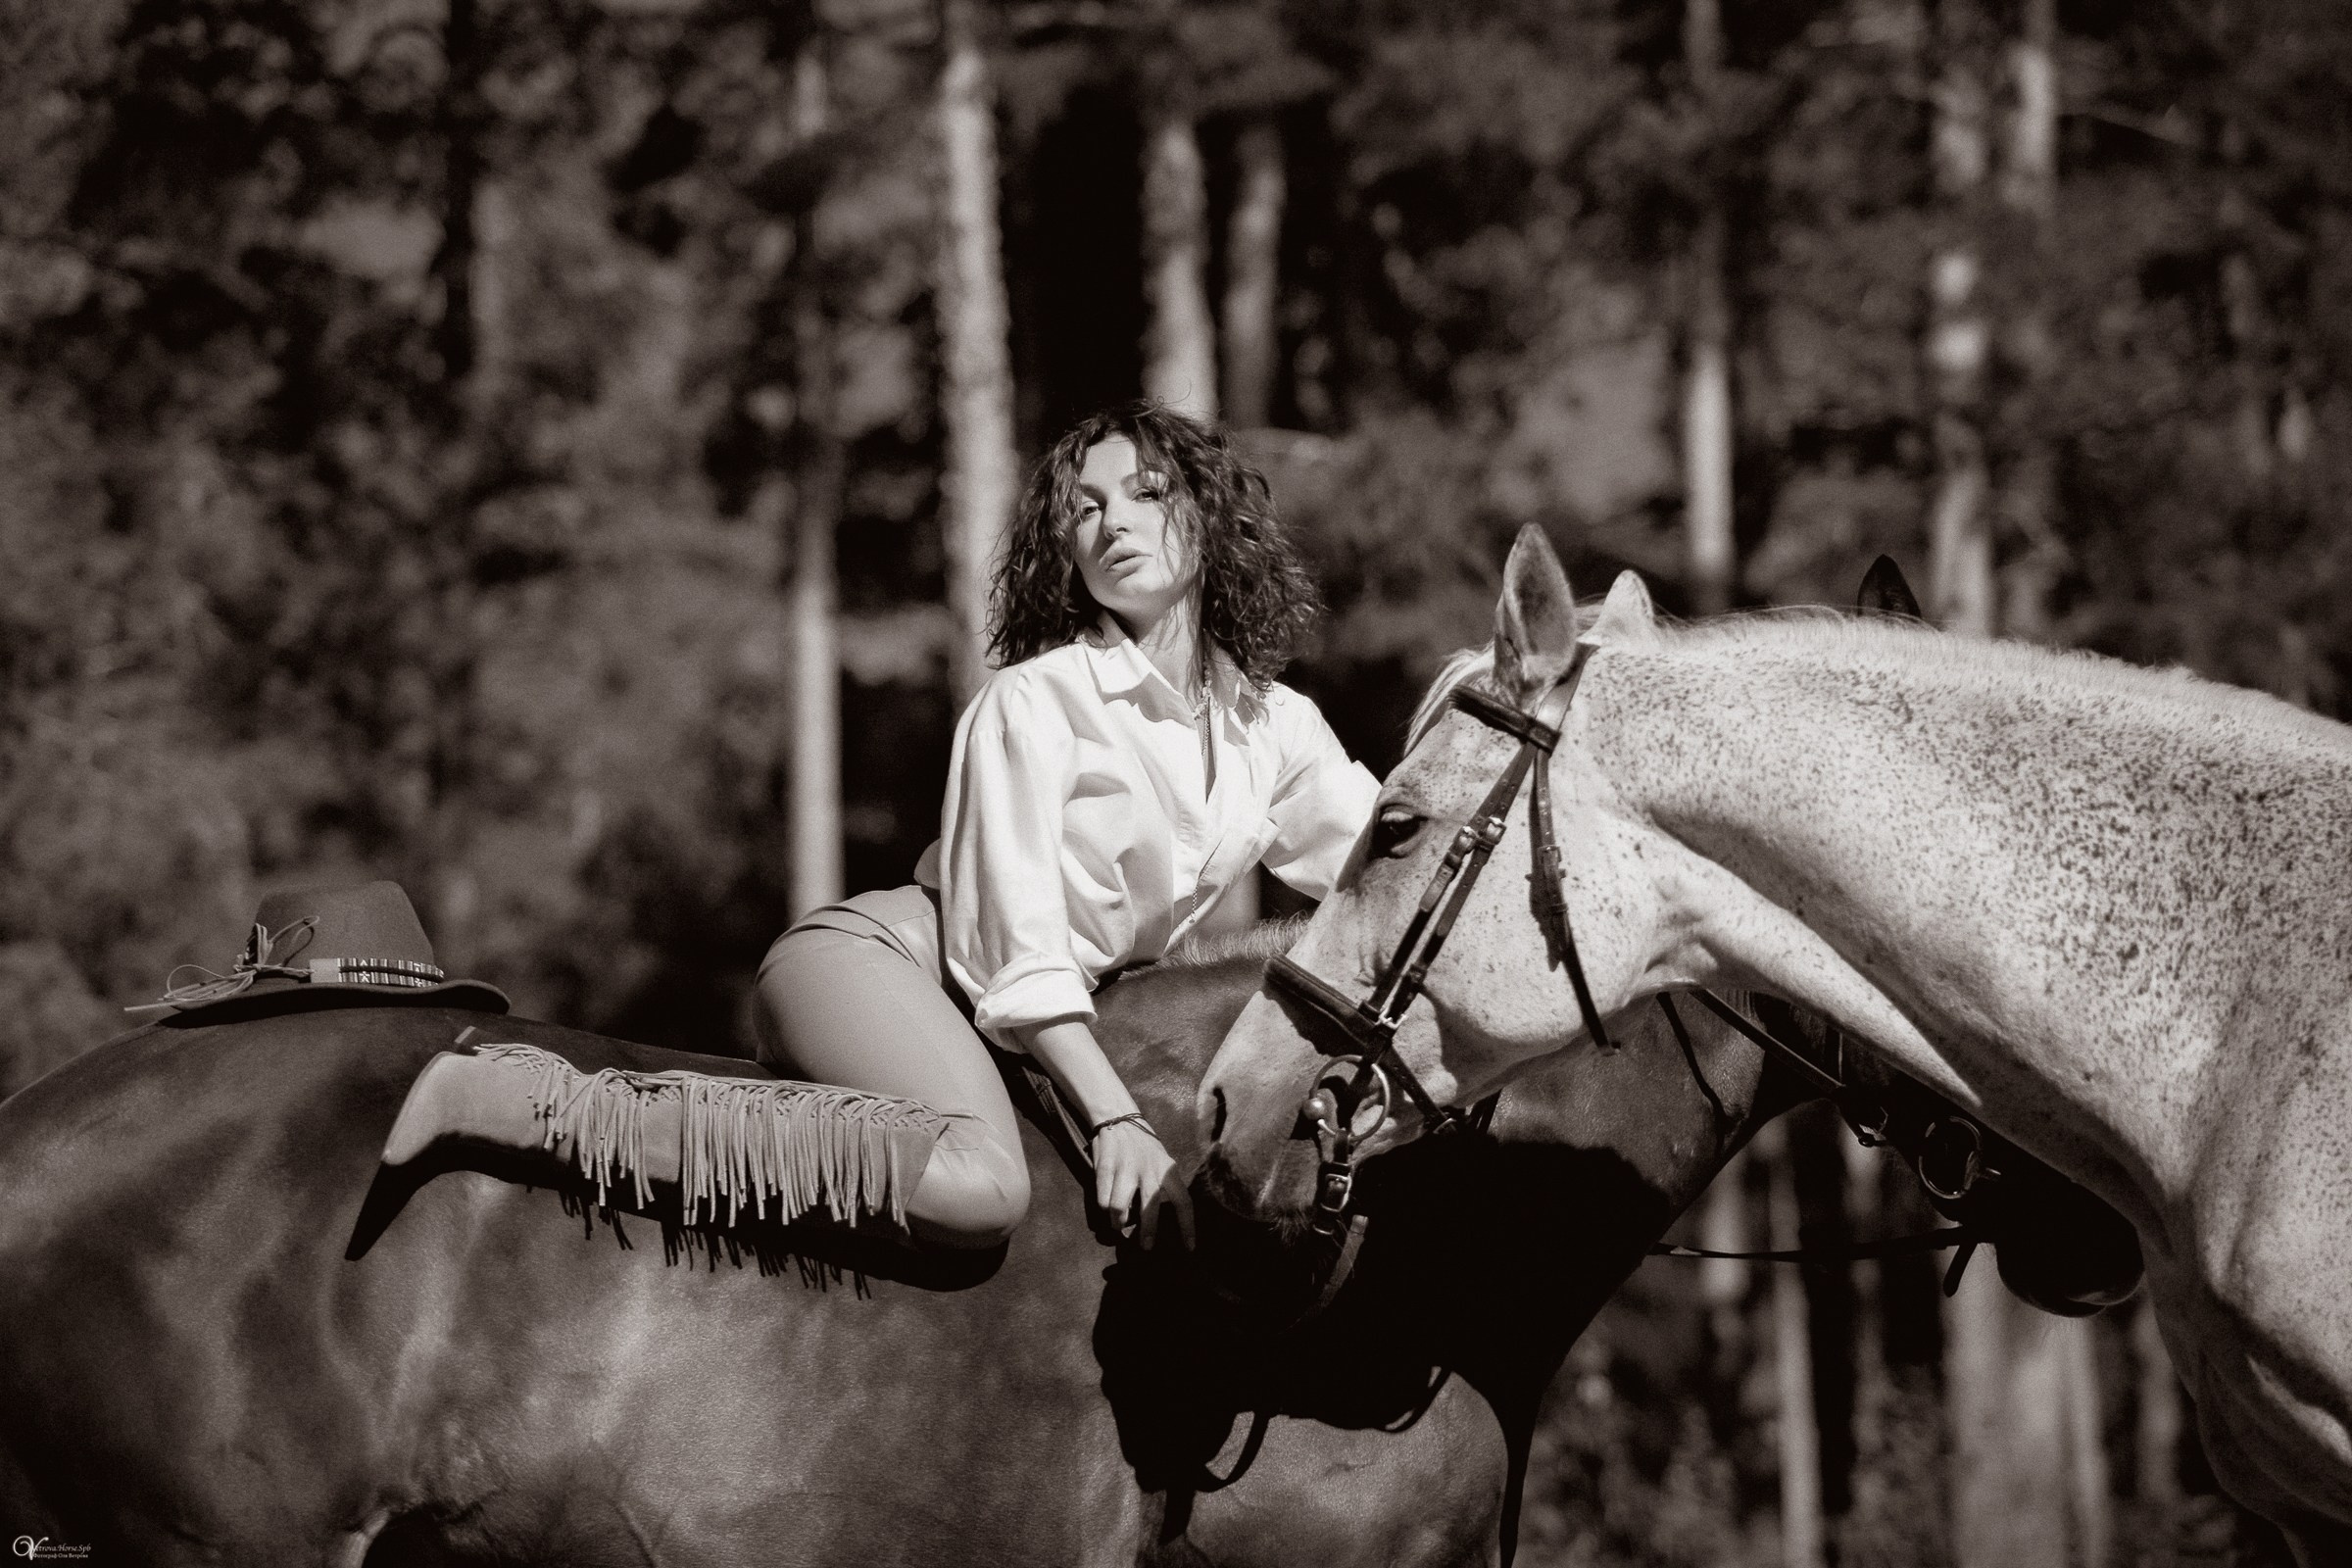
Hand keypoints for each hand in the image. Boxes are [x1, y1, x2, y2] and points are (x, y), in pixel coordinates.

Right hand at [1091, 1121, 1194, 1249]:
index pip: (1184, 1202)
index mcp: (1168, 1170)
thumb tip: (1157, 1220)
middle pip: (1149, 1209)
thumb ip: (1163, 1187)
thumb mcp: (1162, 1163)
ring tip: (1118, 1224)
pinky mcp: (1106, 1168)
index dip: (1187, 1227)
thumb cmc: (1144, 1148)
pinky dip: (1104, 1208)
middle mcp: (1149, 1170)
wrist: (1119, 1119)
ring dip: (1117, 1223)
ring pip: (1119, 1209)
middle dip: (1147, 1232)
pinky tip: (1107, 1206)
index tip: (1190, 1248)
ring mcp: (1126, 1169)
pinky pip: (1103, 1199)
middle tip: (1145, 1247)